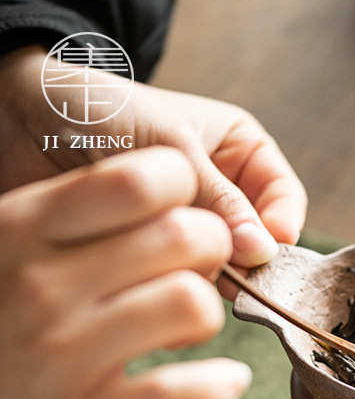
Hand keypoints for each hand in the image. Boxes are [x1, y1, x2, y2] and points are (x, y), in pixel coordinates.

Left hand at [0, 46, 306, 296]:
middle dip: (244, 258)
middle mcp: (222, 193)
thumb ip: (219, 198)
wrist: (19, 122)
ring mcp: (189, 228)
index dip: (281, 225)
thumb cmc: (99, 111)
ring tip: (182, 272)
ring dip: (208, 273)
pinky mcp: (156, 255)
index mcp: (239, 153)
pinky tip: (160, 285)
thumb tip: (261, 251)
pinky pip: (184, 280)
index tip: (266, 249)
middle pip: (258, 240)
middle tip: (231, 275)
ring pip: (223, 264)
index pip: (283, 197)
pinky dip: (177, 287)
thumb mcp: (170, 145)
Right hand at [0, 147, 251, 398]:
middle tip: (196, 275)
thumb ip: (75, 223)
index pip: (139, 181)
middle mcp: (43, 284)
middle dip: (214, 254)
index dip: (186, 194)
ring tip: (190, 329)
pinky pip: (180, 392)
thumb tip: (171, 201)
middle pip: (186, 237)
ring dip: (208, 317)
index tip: (183, 217)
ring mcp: (61, 353)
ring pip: (191, 304)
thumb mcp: (8, 249)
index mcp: (25, 227)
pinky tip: (224, 381)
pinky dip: (218, 385)